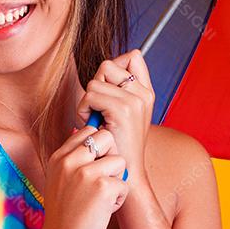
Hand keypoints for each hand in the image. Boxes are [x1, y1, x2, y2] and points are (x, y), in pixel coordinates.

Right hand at [38, 124, 129, 228]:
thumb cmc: (64, 215)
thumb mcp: (58, 180)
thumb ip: (73, 160)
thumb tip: (93, 137)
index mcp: (59, 157)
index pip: (87, 131)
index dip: (99, 146)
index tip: (96, 165)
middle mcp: (70, 161)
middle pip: (106, 137)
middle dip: (111, 156)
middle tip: (103, 179)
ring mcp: (86, 173)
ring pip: (119, 161)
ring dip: (116, 180)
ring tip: (101, 198)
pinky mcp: (102, 188)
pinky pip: (124, 184)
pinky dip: (119, 199)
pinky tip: (103, 210)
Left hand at [76, 49, 155, 191]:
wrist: (124, 171)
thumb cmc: (116, 144)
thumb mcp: (122, 113)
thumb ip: (118, 90)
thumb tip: (105, 70)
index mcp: (146, 92)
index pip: (132, 57)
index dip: (112, 70)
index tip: (107, 92)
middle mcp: (144, 93)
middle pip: (108, 65)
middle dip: (95, 85)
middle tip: (97, 109)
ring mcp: (135, 100)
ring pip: (96, 80)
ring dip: (86, 100)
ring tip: (95, 119)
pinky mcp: (123, 109)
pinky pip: (90, 95)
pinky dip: (83, 109)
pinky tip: (92, 125)